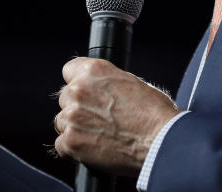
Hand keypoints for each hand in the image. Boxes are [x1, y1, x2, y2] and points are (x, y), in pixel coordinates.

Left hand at [54, 58, 178, 176]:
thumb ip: (107, 83)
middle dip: (78, 108)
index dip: (78, 83)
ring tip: (98, 136)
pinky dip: (74, 150)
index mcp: (94, 71)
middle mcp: (79, 90)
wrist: (160, 140)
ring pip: (61, 122)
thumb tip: (100, 91)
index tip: (84, 93)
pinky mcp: (71, 142)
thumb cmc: (154, 113)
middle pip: (65, 98)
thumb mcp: (131, 82)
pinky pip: (61, 145)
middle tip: (98, 120)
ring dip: (75, 129)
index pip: (69, 71)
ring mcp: (72, 116)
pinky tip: (94, 149)